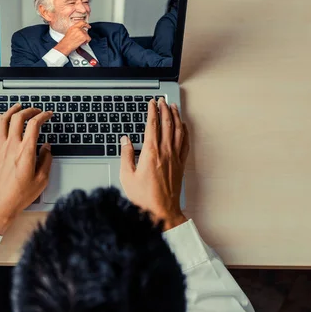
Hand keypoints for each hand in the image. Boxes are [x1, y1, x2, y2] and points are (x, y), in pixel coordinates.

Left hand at [0, 104, 52, 234]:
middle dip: (29, 110)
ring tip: (18, 108)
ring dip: (11, 111)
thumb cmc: (19, 195)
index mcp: (25, 152)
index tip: (48, 115)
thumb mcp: (41, 180)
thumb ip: (46, 160)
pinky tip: (2, 120)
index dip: (43, 116)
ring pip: (2, 120)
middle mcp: (11, 146)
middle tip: (36, 110)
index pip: (34, 124)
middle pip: (18, 117)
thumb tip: (46, 147)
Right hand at [54, 21, 91, 55]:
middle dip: (84, 36)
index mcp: (74, 27)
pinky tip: (81, 43)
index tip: (88, 26)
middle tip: (80, 39)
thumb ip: (75, 30)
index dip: (86, 24)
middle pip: (85, 31)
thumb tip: (79, 31)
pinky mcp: (84, 36)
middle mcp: (78, 28)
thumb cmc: (66, 41)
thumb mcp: (69, 32)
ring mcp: (81, 32)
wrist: (65, 46)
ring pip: (87, 35)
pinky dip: (86, 41)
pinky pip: (88, 39)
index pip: (82, 22)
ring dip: (84, 39)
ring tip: (79, 42)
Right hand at [120, 98, 189, 230]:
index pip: (152, 125)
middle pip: (167, 124)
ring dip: (176, 117)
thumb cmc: (143, 197)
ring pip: (178, 131)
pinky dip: (184, 131)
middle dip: (164, 109)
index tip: (151, 102)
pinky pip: (185, 143)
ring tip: (173, 107)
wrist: (162, 211)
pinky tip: (183, 126)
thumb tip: (125, 140)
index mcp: (150, 152)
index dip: (152, 111)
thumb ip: (126, 155)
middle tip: (162, 100)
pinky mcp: (180, 164)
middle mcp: (165, 152)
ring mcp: (175, 158)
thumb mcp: (127, 176)